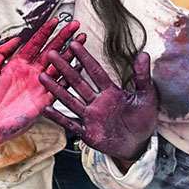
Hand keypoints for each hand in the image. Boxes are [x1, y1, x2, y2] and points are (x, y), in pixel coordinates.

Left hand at [0, 16, 79, 145]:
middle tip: (75, 26)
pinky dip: (69, 78)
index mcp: (17, 64)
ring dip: (70, 54)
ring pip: (58, 67)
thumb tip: (16, 38)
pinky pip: (59, 87)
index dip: (45, 31)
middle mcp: (30, 73)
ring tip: (81, 42)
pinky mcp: (42, 101)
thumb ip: (0, 54)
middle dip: (63, 38)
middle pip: (51, 51)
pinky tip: (79, 67)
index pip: (34, 44)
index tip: (56, 20)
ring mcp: (38, 86)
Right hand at [41, 45, 157, 159]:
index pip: (95, 71)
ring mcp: (90, 117)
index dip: (85, 58)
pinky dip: (58, 116)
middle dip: (64, 68)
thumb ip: (142, 77)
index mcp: (110, 92)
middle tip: (51, 53)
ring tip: (42, 76)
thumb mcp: (146, 97)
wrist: (140, 146)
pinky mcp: (87, 133)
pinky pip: (70, 123)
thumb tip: (144, 53)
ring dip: (56, 89)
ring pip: (70, 100)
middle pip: (78, 82)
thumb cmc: (143, 121)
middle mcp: (97, 102)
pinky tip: (46, 107)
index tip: (74, 43)